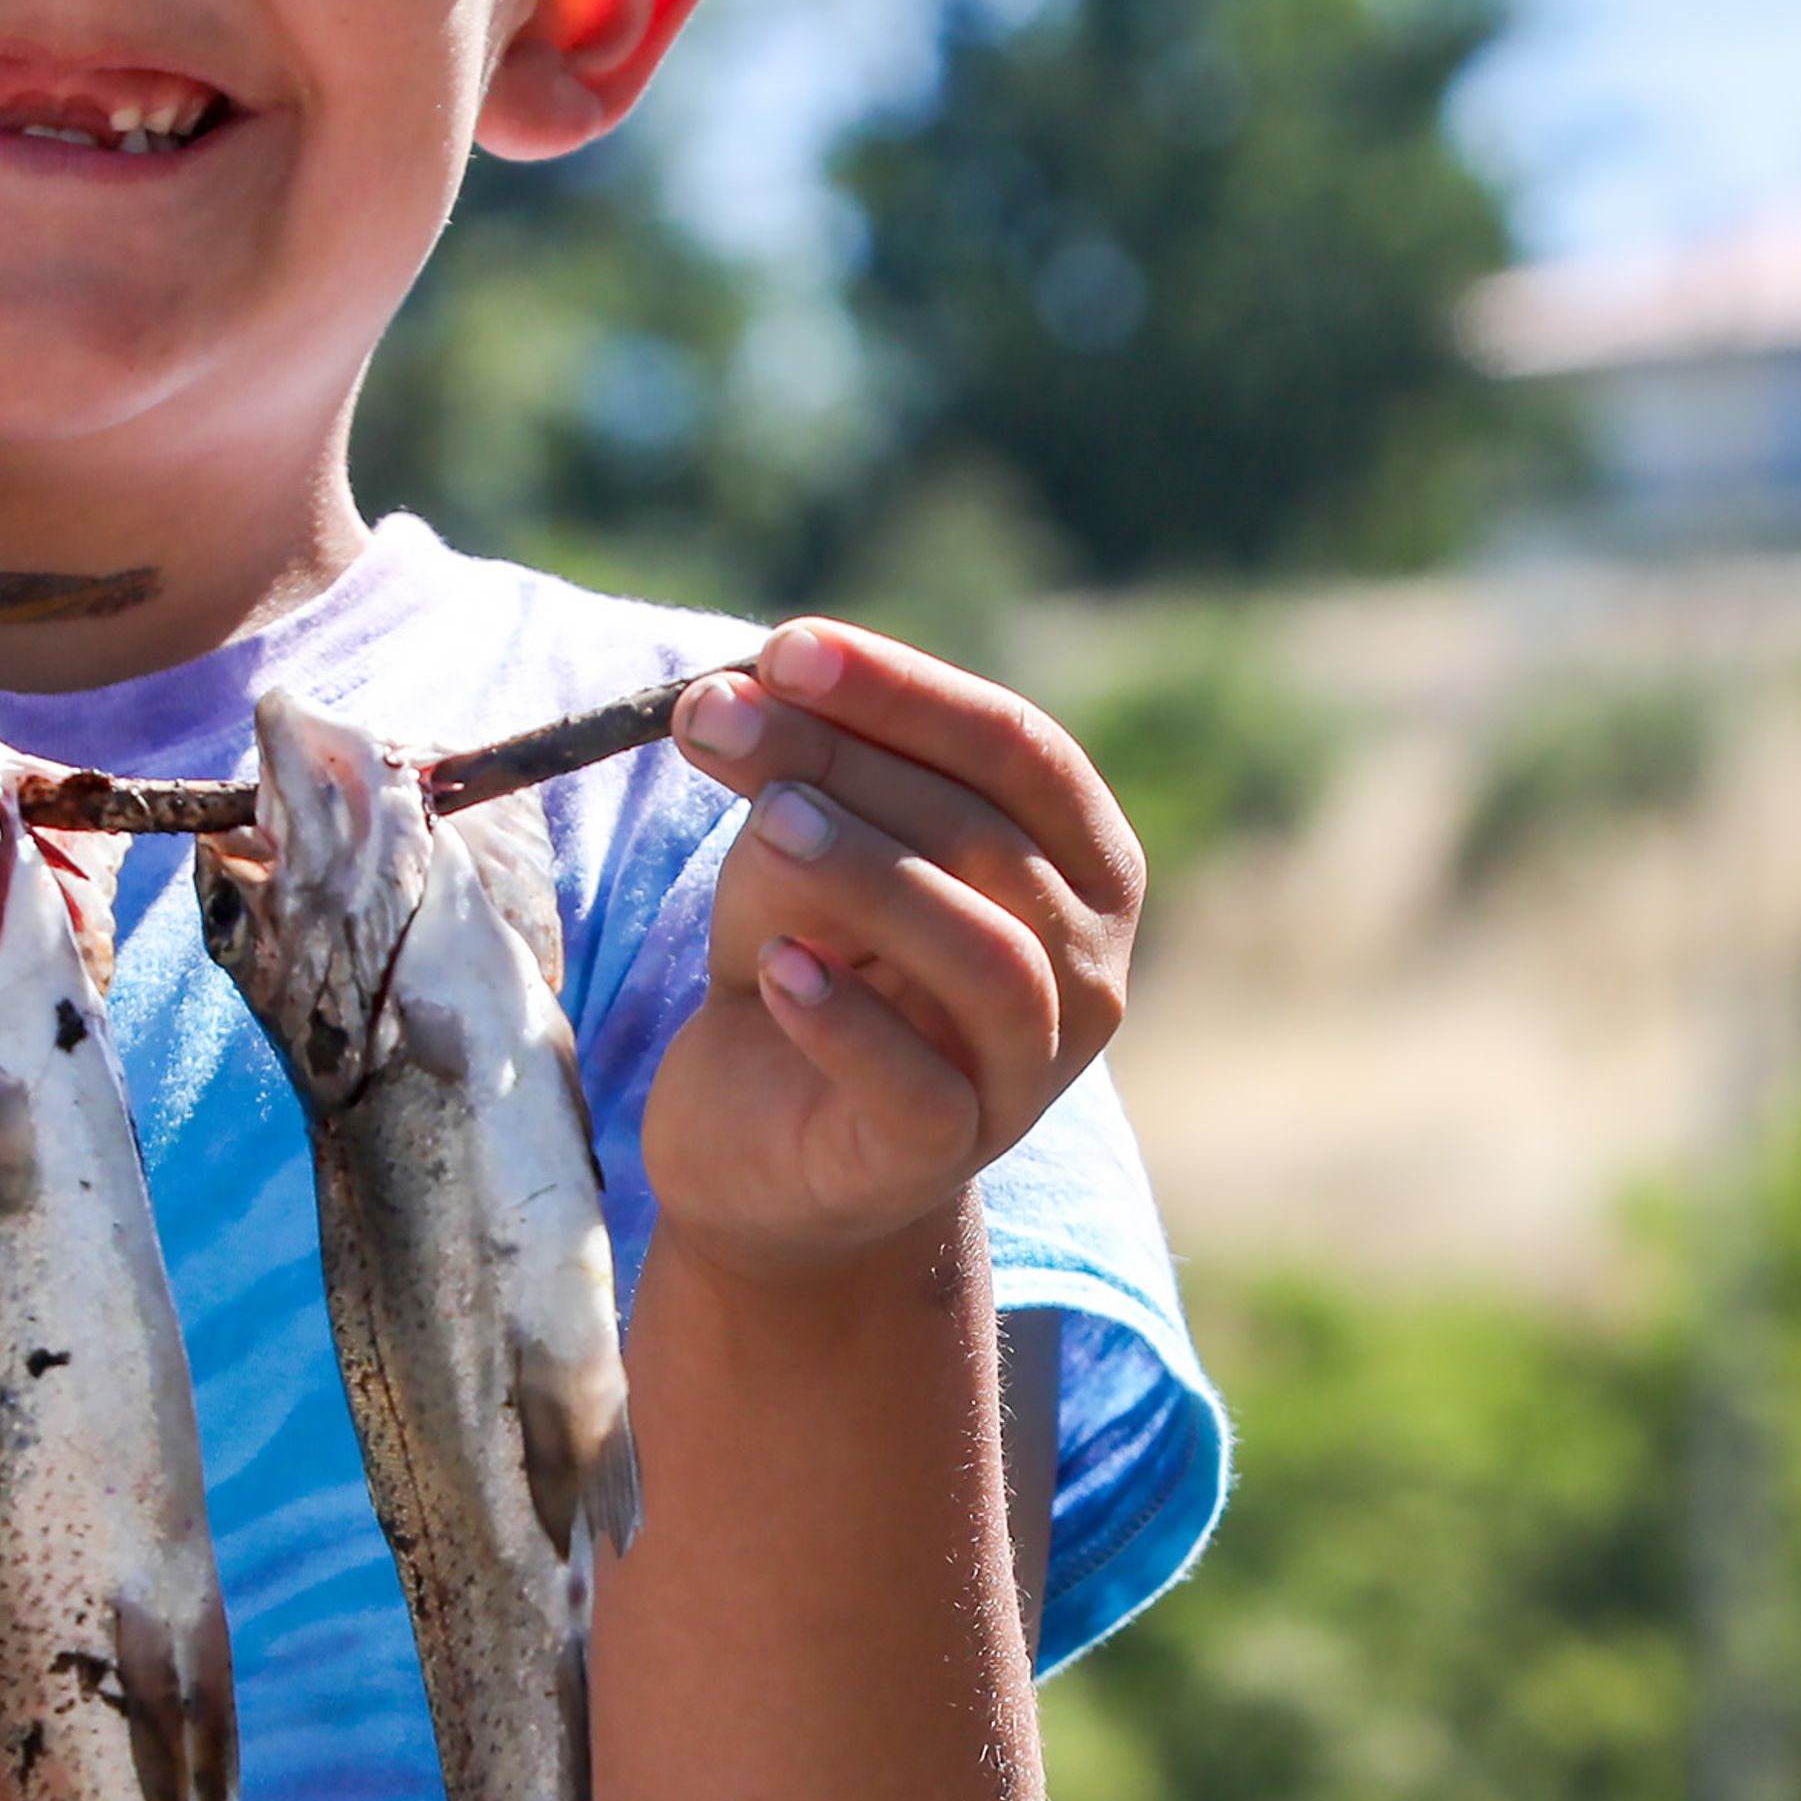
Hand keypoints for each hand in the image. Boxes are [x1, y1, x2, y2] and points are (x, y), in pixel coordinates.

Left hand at [645, 621, 1142, 1277]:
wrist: (768, 1152)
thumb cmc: (806, 972)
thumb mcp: (796, 862)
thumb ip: (794, 785)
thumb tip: (732, 697)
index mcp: (1075, 863)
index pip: (1019, 749)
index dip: (907, 692)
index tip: (785, 648)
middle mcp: (1085, 965)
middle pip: (989, 839)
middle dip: (847, 762)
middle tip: (715, 718)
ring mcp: (1029, 1070)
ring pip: (988, 958)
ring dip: (872, 877)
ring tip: (770, 824)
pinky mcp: (947, 1152)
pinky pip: (916, 1085)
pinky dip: (845, 1021)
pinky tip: (776, 969)